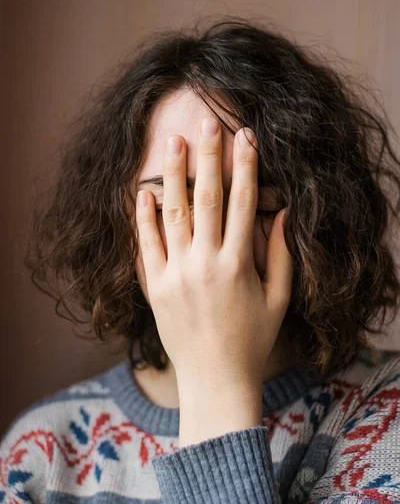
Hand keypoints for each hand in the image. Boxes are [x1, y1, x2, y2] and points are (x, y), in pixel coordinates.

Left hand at [135, 117, 292, 418]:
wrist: (215, 380)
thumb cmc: (252, 340)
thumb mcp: (278, 299)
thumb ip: (280, 255)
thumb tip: (284, 214)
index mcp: (238, 264)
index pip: (243, 202)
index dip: (245, 165)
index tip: (245, 135)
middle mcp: (205, 263)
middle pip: (206, 199)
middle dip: (208, 157)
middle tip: (207, 123)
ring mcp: (176, 274)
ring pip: (173, 214)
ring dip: (173, 175)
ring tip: (173, 142)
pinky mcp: (155, 287)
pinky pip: (146, 246)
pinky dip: (143, 218)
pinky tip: (143, 192)